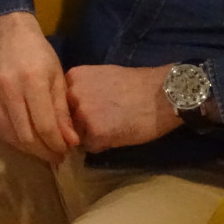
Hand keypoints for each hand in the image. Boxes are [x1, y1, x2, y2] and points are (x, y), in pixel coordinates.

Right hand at [0, 11, 79, 164]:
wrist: (9, 34)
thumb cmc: (39, 54)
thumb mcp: (57, 78)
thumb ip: (62, 111)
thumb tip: (71, 142)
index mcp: (32, 80)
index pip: (44, 125)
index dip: (56, 145)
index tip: (65, 152)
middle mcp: (8, 88)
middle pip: (25, 135)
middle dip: (43, 152)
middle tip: (55, 156)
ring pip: (9, 136)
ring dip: (27, 149)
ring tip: (41, 150)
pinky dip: (11, 139)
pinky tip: (24, 140)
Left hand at [64, 63, 180, 151]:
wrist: (162, 94)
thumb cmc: (136, 84)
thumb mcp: (101, 76)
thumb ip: (82, 89)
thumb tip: (72, 108)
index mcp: (73, 77)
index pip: (61, 102)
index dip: (76, 110)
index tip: (93, 109)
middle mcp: (72, 94)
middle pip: (66, 119)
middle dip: (80, 124)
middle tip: (105, 119)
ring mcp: (82, 114)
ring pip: (77, 134)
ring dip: (91, 135)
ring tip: (113, 126)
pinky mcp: (95, 133)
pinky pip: (91, 147)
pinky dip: (103, 145)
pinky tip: (119, 134)